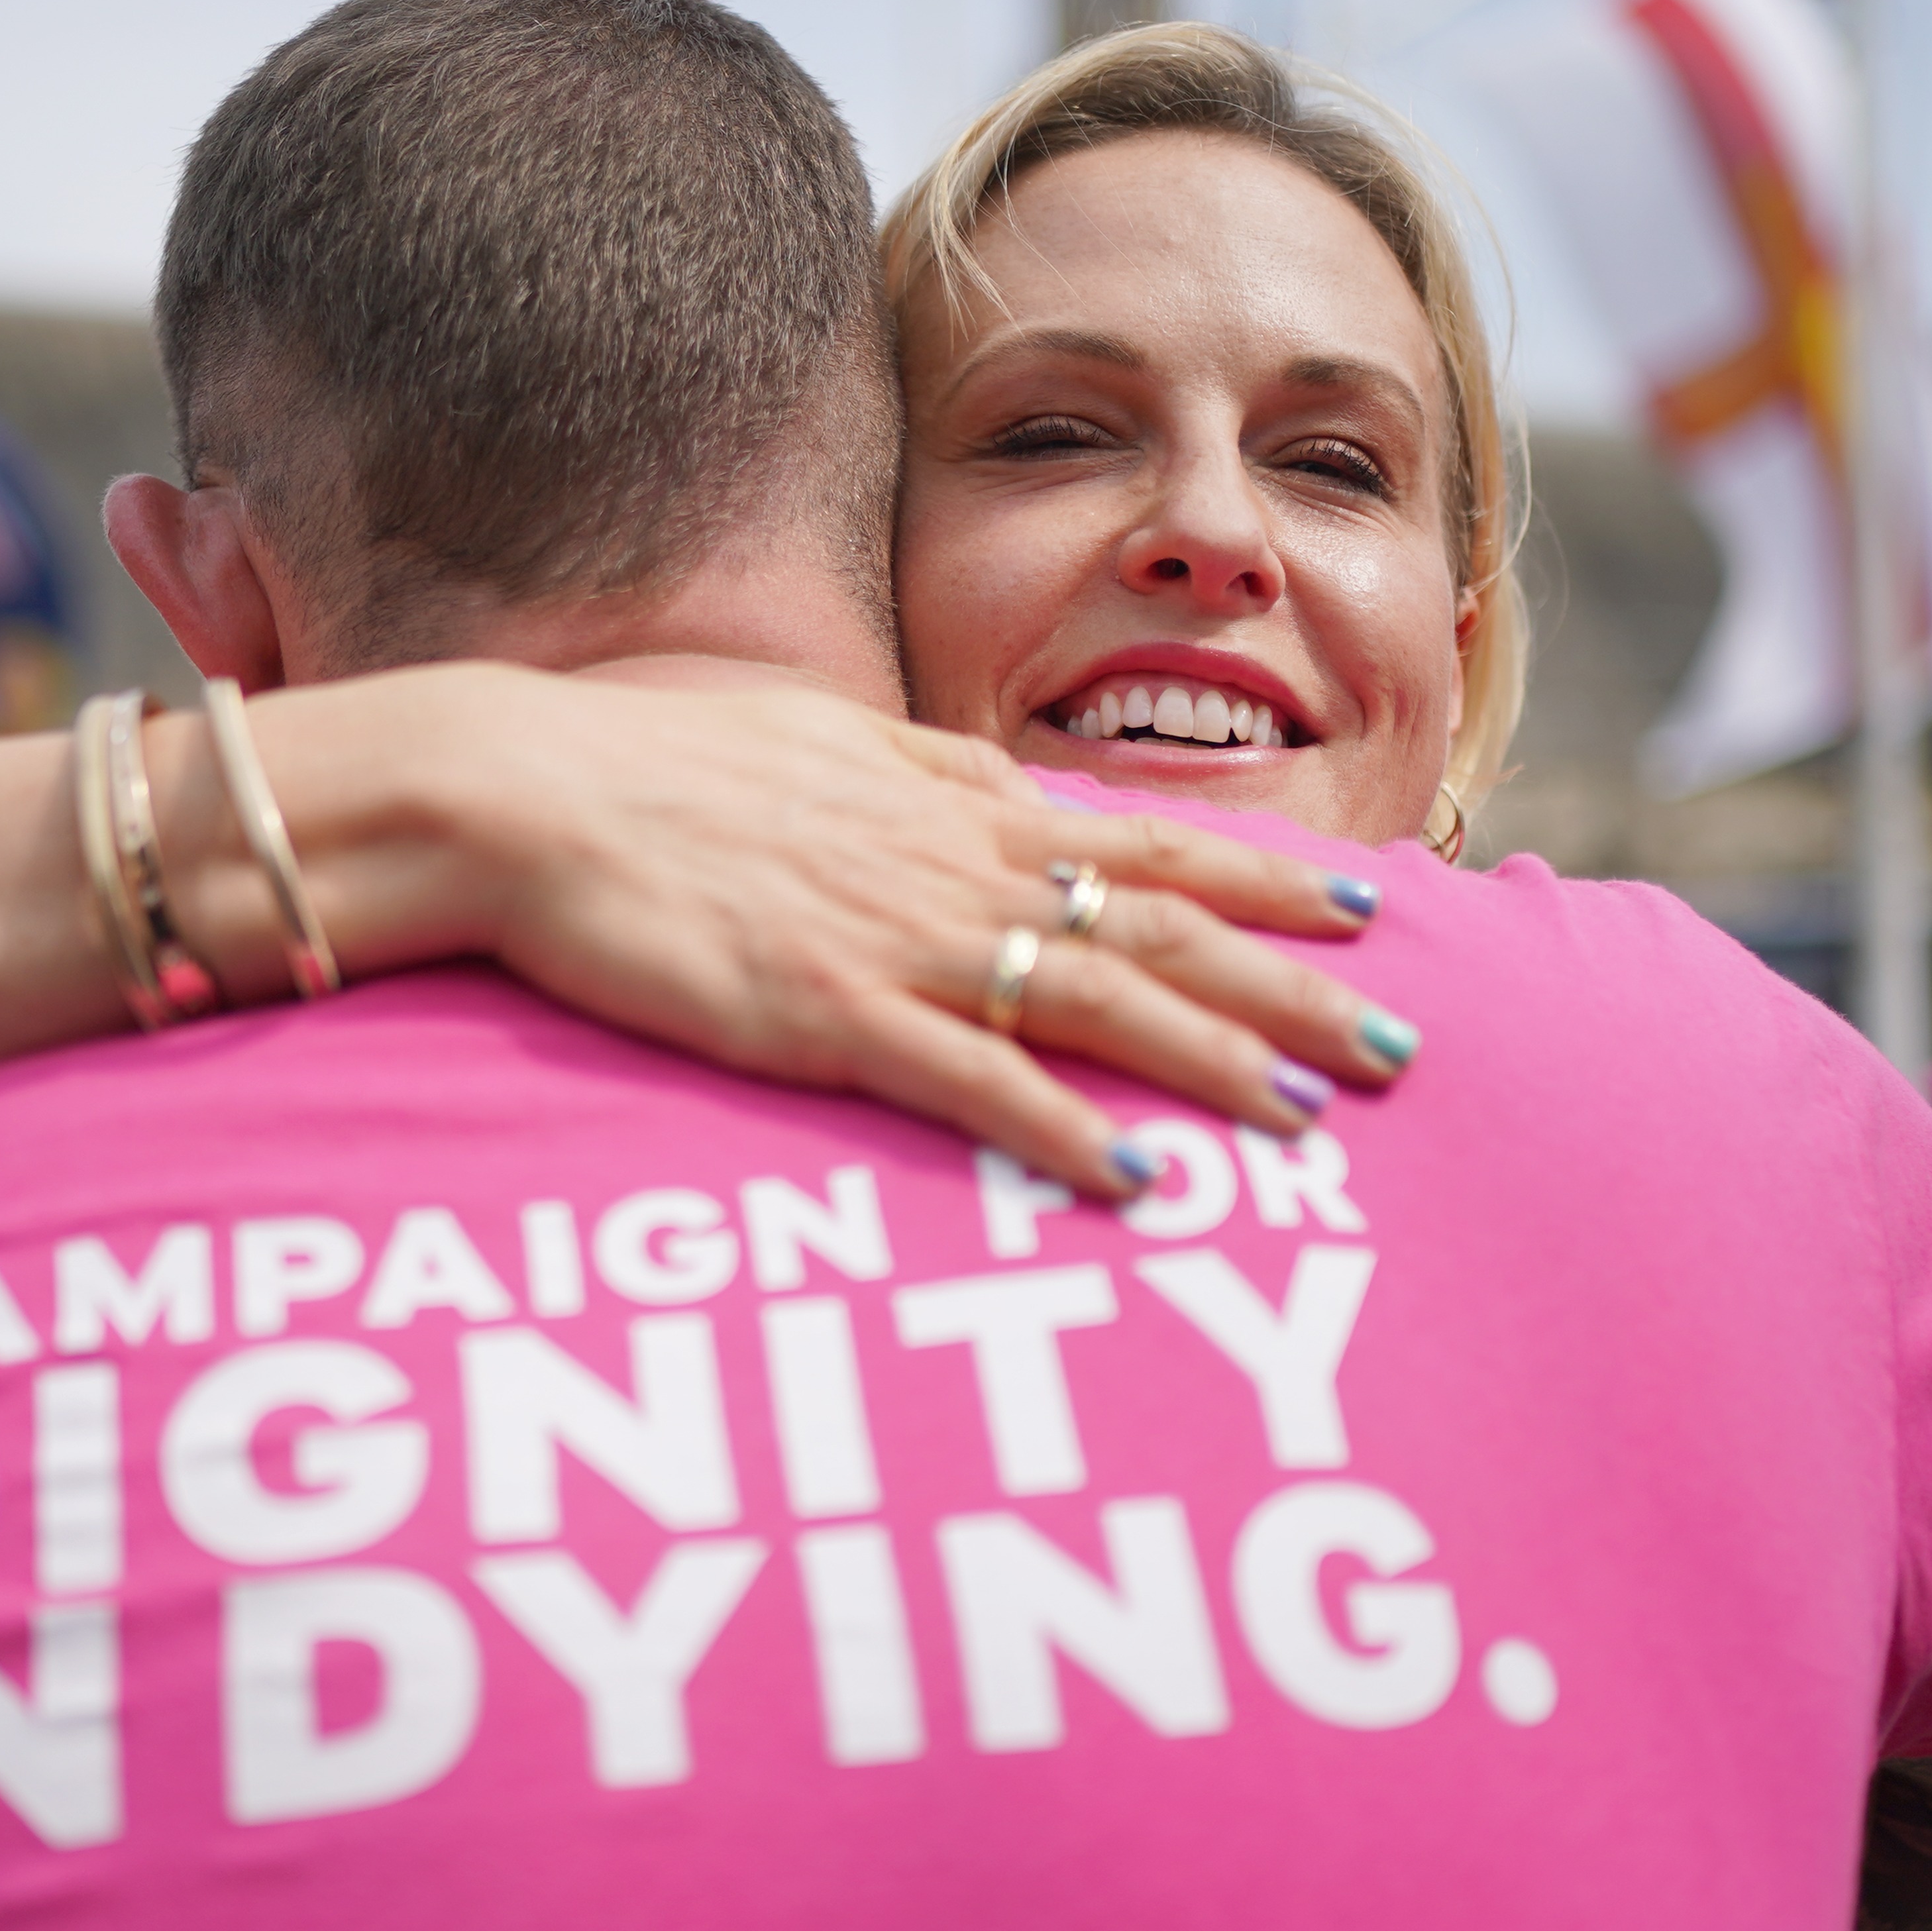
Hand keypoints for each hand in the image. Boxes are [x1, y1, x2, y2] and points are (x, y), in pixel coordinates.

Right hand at [289, 660, 1414, 1197]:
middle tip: (1401, 1052)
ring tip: (1312, 1119)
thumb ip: (924, 780)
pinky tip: (1137, 1182)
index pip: (1149, 842)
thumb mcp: (821, 748)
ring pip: (1099, 1006)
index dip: (1268, 880)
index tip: (1371, 912)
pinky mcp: (827, 1015)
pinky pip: (974, 1086)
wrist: (530, 792)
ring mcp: (896, 942)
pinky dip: (1065, 1133)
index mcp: (955, 802)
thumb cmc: (659, 772)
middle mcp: (954, 866)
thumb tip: (1007, 798)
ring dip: (1217, 1065)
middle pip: (1165, 931)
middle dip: (1293, 993)